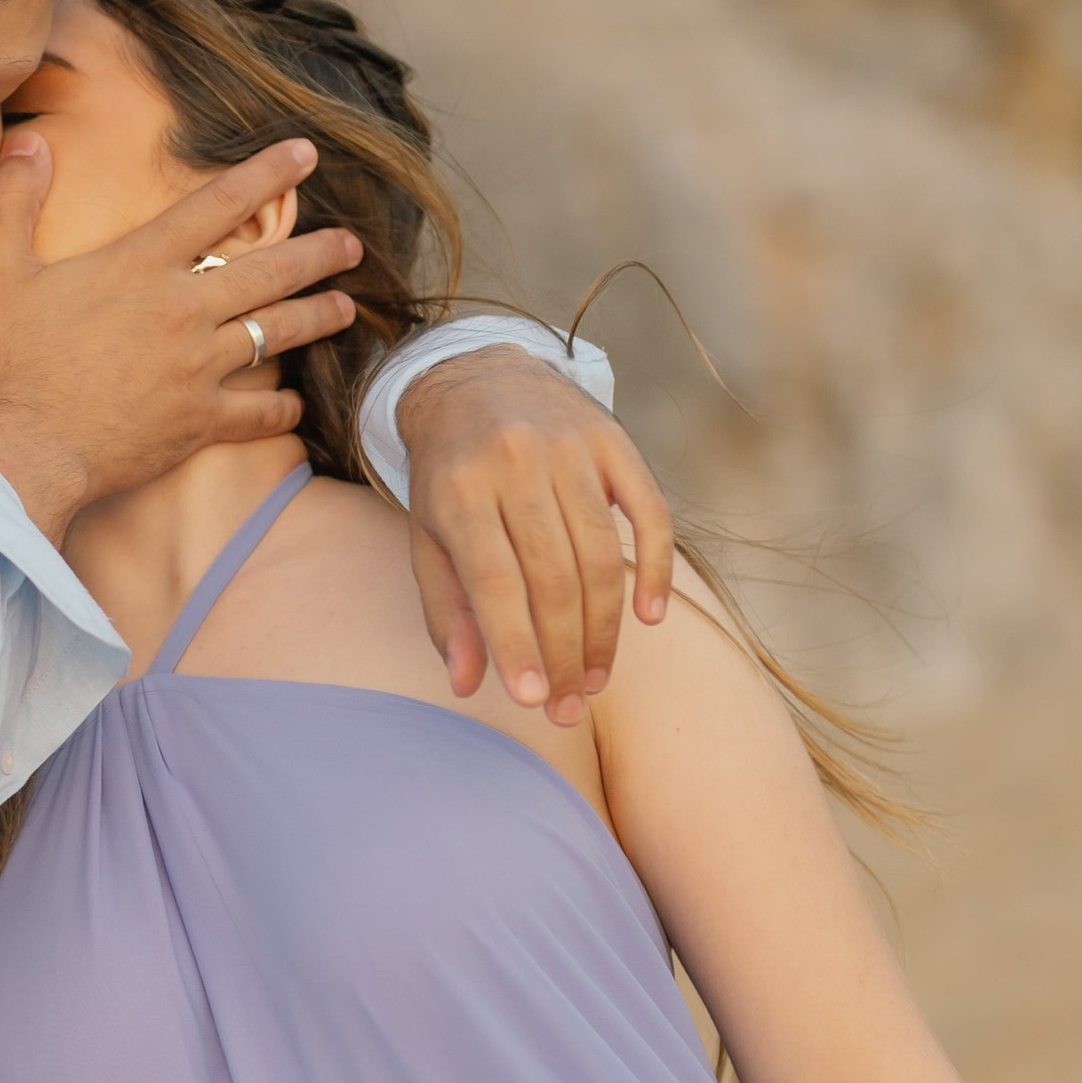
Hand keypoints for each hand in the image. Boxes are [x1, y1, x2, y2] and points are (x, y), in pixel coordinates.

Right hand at [0, 134, 359, 536]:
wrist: (21, 452)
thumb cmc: (6, 363)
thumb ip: (14, 201)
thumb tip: (30, 142)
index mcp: (139, 266)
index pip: (215, 206)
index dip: (265, 174)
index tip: (305, 154)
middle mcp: (181, 310)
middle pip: (269, 270)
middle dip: (318, 252)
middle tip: (352, 243)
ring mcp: (197, 368)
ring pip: (275, 333)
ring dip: (317, 317)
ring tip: (347, 307)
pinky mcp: (199, 421)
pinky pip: (257, 412)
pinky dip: (280, 408)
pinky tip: (295, 404)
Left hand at [393, 345, 673, 725]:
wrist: (475, 376)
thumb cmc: (447, 475)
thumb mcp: (427, 534)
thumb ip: (446, 609)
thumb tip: (468, 683)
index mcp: (459, 489)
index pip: (496, 582)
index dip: (517, 644)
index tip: (532, 700)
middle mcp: (516, 464)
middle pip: (554, 577)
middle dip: (565, 653)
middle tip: (568, 706)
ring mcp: (569, 449)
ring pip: (601, 554)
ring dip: (606, 628)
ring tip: (595, 678)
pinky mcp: (613, 440)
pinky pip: (651, 513)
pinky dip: (654, 568)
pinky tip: (650, 616)